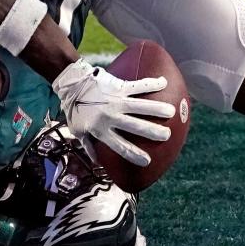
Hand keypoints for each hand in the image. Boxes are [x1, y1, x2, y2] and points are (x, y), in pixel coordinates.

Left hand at [51, 59, 174, 166]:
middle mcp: (110, 116)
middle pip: (135, 126)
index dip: (134, 155)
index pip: (120, 146)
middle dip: (152, 132)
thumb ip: (89, 147)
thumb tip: (99, 163)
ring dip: (157, 108)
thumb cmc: (76, 109)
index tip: (147, 161)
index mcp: (100, 130)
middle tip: (167, 135)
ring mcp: (116, 100)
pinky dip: (151, 84)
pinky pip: (138, 86)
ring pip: (140, 106)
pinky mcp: (119, 86)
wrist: (72, 84)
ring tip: (171, 112)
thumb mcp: (78, 132)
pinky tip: (164, 83)